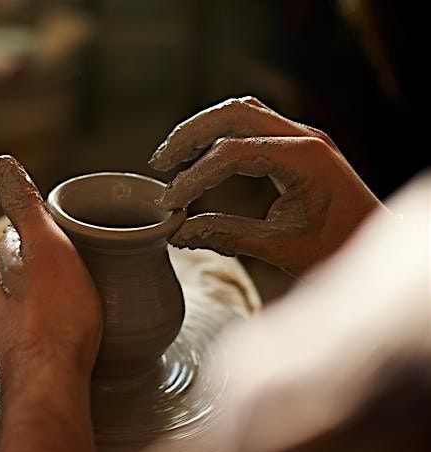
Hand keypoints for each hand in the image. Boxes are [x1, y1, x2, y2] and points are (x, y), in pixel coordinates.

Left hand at [0, 155, 101, 384]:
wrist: (50, 378)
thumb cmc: (54, 312)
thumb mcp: (47, 245)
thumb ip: (26, 205)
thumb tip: (3, 164)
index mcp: (2, 262)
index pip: (22, 231)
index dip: (50, 227)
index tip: (75, 230)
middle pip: (27, 264)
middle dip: (52, 259)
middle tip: (88, 259)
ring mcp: (7, 323)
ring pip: (32, 295)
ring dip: (52, 290)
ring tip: (84, 290)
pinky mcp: (22, 350)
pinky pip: (40, 323)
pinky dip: (54, 317)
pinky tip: (73, 324)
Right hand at [150, 96, 384, 275]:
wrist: (379, 243)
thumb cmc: (340, 249)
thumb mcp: (281, 248)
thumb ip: (227, 236)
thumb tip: (179, 234)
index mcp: (305, 159)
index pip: (233, 154)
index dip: (195, 177)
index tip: (171, 202)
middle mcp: (304, 137)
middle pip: (233, 113)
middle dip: (191, 134)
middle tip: (161, 162)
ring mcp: (303, 136)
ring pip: (242, 112)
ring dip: (204, 129)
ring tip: (173, 156)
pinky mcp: (299, 144)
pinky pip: (253, 124)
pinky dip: (221, 135)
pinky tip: (202, 156)